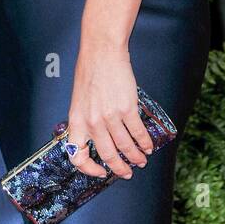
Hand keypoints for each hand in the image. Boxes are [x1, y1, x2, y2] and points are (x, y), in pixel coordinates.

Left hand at [65, 46, 152, 179]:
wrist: (101, 52)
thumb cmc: (89, 72)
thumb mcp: (79, 100)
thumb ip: (85, 119)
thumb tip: (95, 138)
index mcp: (77, 120)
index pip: (77, 155)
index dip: (88, 169)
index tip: (99, 171)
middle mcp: (92, 122)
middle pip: (107, 155)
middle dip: (119, 168)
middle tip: (127, 172)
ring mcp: (110, 116)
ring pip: (125, 147)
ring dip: (135, 157)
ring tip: (141, 160)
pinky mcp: (127, 108)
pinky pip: (138, 132)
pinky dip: (144, 142)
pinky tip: (147, 145)